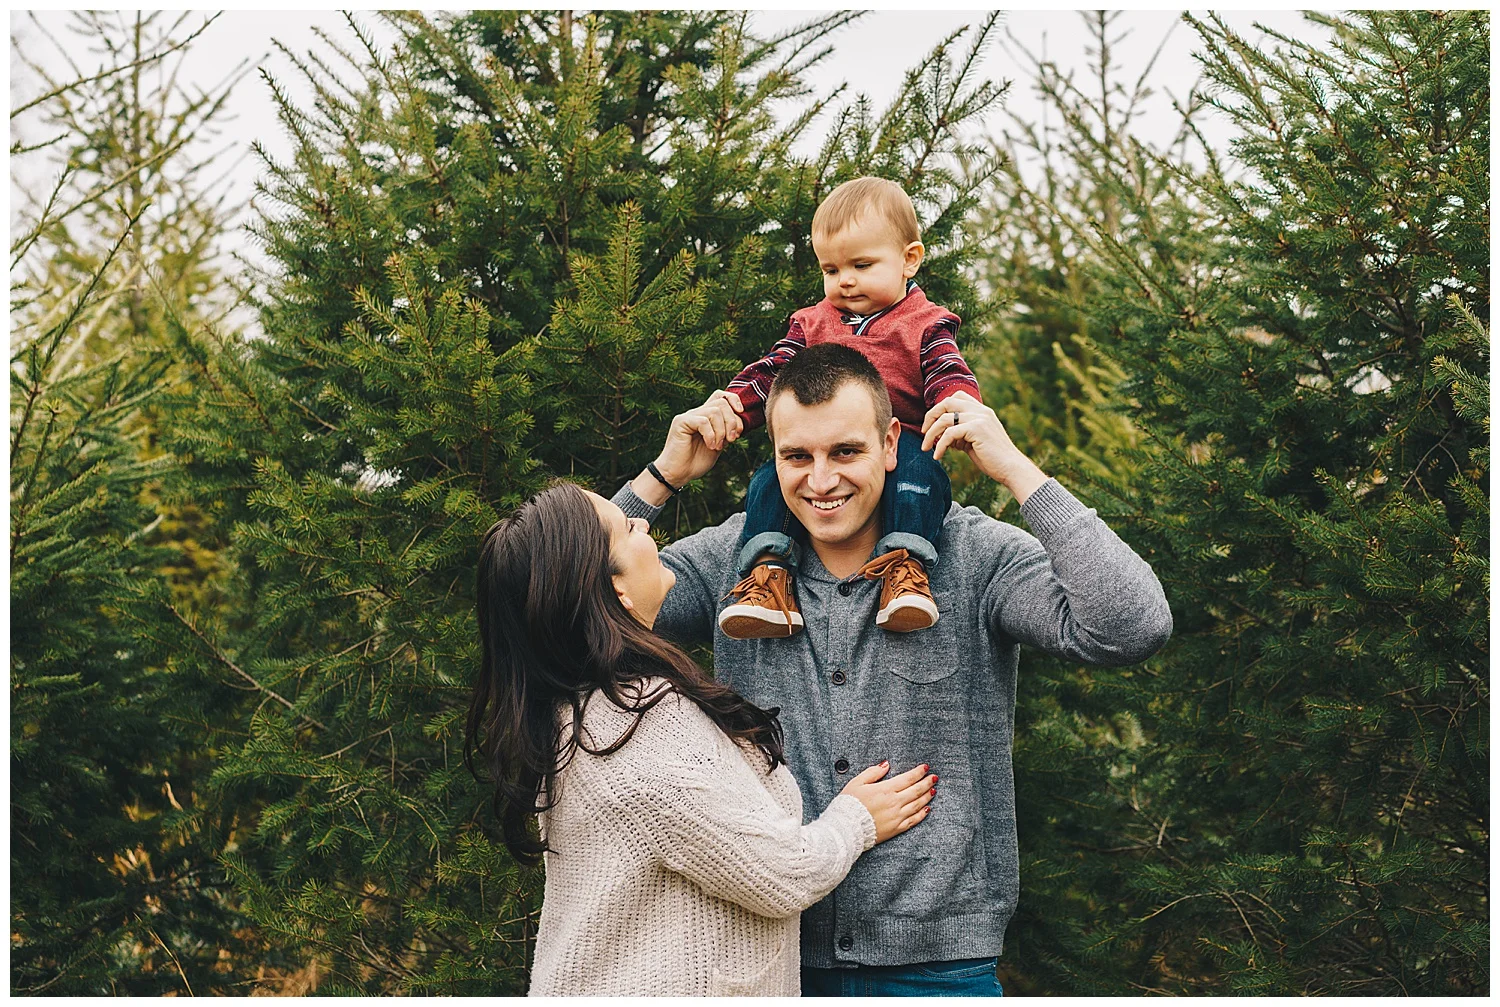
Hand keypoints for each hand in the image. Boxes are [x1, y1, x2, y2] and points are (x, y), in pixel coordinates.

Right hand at [652, 390, 745, 486]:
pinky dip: (711, 435)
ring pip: (714, 412)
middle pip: (721, 403)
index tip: (741, 414)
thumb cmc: (696, 461)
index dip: (733, 400)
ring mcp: (688, 416)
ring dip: (722, 431)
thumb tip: (740, 422)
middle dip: (732, 421)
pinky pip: (703, 421)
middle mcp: (697, 413)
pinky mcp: (681, 422)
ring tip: (718, 446)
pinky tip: (710, 446)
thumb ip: (727, 432)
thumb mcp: (719, 445)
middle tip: (731, 440)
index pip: (721, 397)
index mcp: (706, 416)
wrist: (678, 474)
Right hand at [840, 761, 936, 843]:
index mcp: (886, 790)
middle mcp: (895, 803)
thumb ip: (873, 772)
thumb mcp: (857, 783)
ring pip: (917, 805)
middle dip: (927, 783)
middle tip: (934, 777)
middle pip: (916, 791)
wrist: (846, 828)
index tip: (925, 768)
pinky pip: (913, 820)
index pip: (908, 779)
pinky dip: (922, 814)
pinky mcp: (896, 829)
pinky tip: (927, 809)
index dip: (918, 772)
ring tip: (933, 790)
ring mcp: (897, 816)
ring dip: (927, 796)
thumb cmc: (849, 804)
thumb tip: (886, 765)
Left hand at [920, 391, 1047, 503]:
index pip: (956, 397)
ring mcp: (979, 418)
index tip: (932, 425)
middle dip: (930, 416)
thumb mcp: (974, 442)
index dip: (940, 408)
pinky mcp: (977, 429)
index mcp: (982, 411)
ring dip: (931, 434)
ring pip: (944, 419)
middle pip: (947, 402)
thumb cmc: (992, 459)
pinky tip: (937, 456)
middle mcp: (981, 410)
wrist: (1011, 469)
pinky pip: (949, 434)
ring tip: (925, 448)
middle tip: (923, 433)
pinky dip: (939, 445)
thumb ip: (960, 434)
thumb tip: (941, 435)